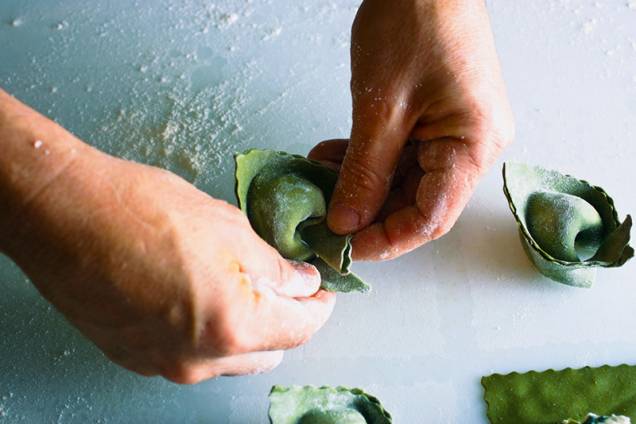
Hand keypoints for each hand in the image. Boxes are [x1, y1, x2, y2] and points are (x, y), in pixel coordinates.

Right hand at [0, 91, 334, 383]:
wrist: (65, 215)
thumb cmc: (143, 211)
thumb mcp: (230, 227)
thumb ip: (275, 266)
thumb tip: (302, 283)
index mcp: (234, 325)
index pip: (301, 329)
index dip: (319, 305)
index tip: (320, 288)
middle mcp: (201, 359)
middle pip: (269, 350)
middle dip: (284, 317)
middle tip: (281, 281)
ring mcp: (165, 363)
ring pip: (231, 357)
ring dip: (246, 328)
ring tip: (237, 284)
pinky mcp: (136, 358)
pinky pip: (191, 354)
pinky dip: (208, 332)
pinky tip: (197, 294)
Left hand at [309, 0, 513, 259]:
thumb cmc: (415, 24)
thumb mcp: (381, 107)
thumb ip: (365, 171)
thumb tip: (347, 222)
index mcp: (473, 147)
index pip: (429, 219)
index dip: (384, 240)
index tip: (342, 247)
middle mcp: (471, 145)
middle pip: (416, 202)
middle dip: (366, 212)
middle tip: (322, 217)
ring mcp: (454, 130)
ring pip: (403, 180)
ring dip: (360, 185)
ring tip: (320, 181)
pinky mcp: (435, 117)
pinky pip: (399, 154)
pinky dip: (366, 160)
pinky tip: (333, 157)